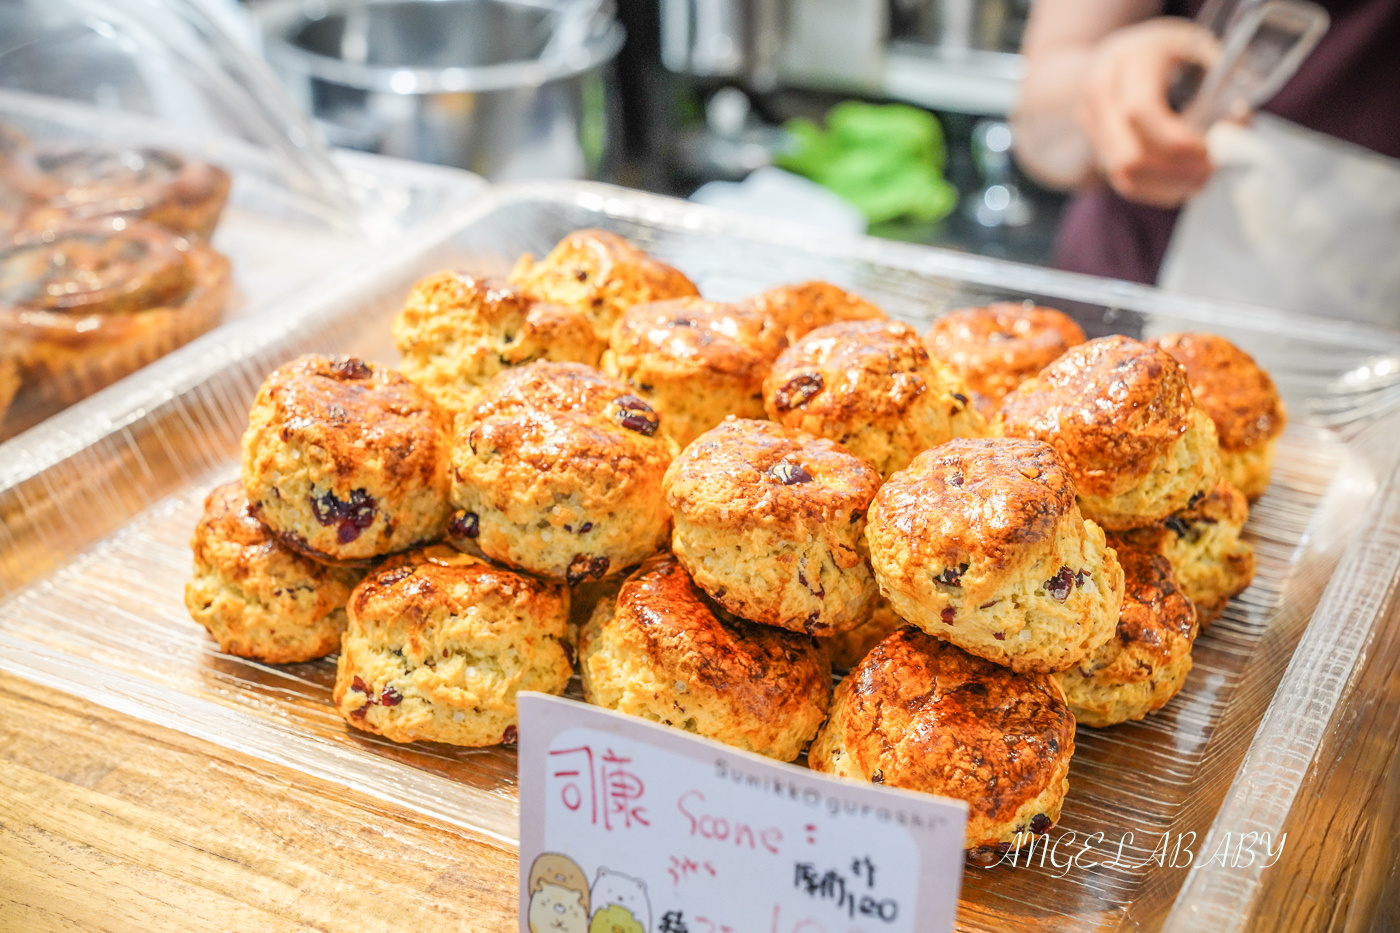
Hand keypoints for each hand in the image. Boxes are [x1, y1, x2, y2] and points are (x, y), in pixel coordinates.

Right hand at [1078, 18, 1219, 207]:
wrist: (1118, 57)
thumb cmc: (1167, 52)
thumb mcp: (1198, 47)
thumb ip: (1222, 80)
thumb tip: (1238, 123)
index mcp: (1128, 60)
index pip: (1139, 111)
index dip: (1175, 141)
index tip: (1209, 150)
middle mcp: (1100, 92)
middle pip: (1127, 154)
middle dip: (1173, 173)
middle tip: (1209, 172)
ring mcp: (1091, 123)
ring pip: (1123, 174)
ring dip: (1166, 186)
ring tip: (1200, 181)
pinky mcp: (1094, 147)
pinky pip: (1122, 181)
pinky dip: (1155, 190)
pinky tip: (1181, 184)